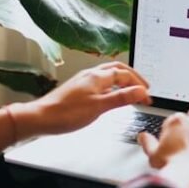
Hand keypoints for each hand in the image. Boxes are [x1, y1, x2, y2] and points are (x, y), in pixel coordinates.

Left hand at [31, 61, 150, 135]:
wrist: (41, 118)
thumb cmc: (66, 113)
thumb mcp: (99, 107)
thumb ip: (121, 98)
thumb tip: (140, 91)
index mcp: (97, 77)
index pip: (125, 74)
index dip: (139, 84)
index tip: (147, 96)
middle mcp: (91, 75)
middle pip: (117, 69)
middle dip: (133, 77)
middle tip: (143, 87)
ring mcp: (84, 81)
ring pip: (108, 75)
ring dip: (122, 80)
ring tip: (131, 90)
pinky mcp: (78, 89)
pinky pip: (100, 82)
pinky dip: (111, 87)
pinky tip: (110, 96)